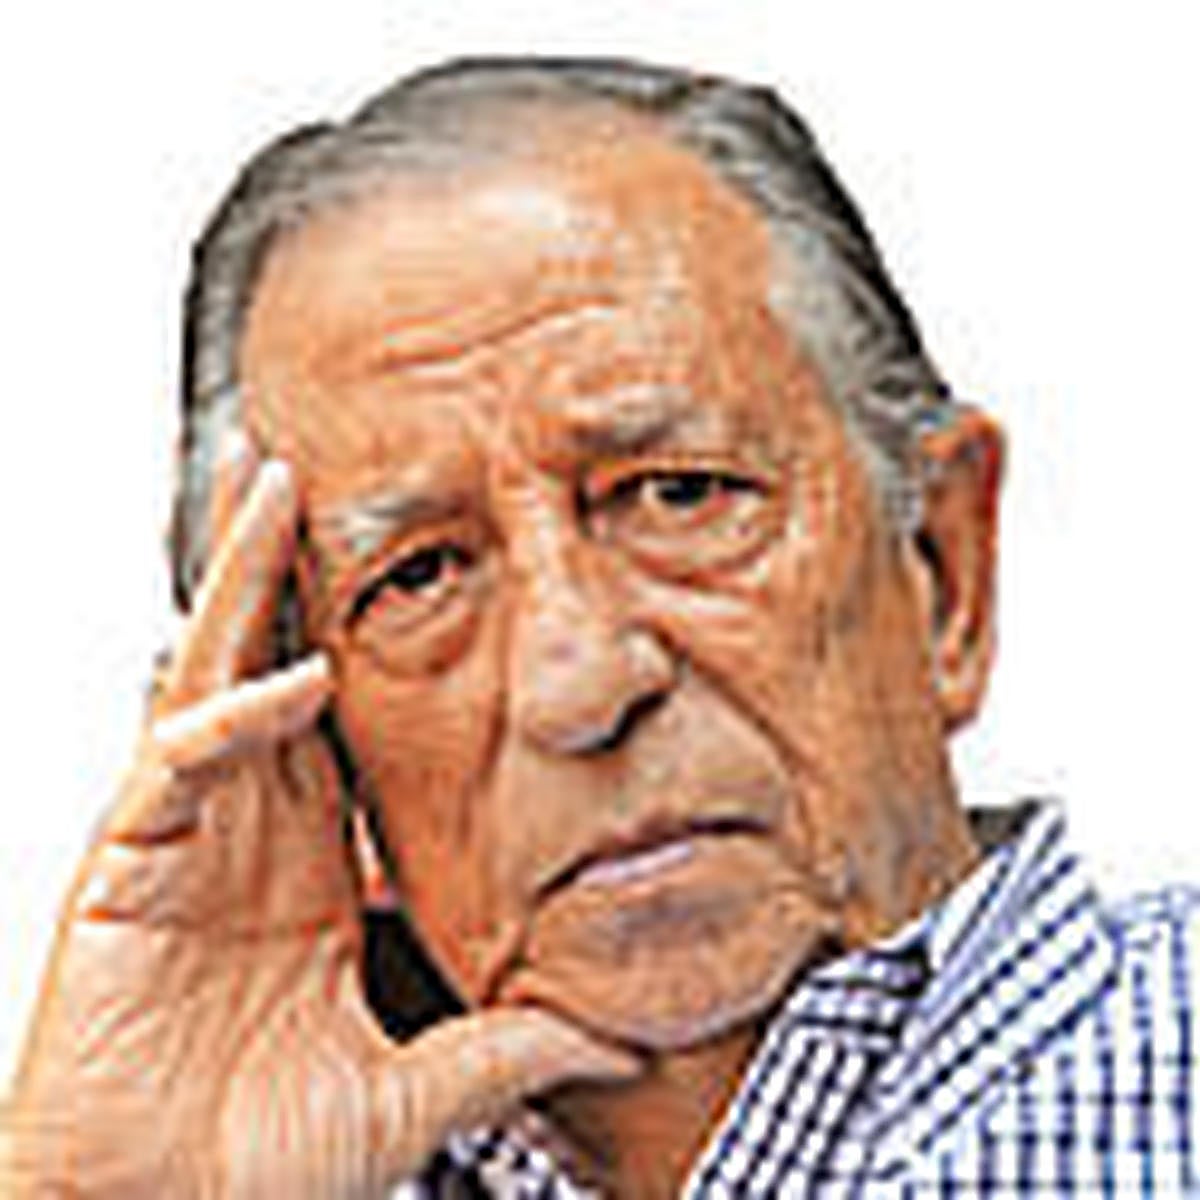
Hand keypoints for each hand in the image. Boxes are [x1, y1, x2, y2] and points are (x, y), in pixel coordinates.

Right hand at [2, 434, 639, 1198]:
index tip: (415, 562)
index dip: (367, 635)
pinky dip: (234, 723)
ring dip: (243, 584)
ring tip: (272, 487)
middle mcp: (248, 827)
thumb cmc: (263, 1160)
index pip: (338, 716)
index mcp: (311, 859)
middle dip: (288, 563)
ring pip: (210, 675)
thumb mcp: (417, 1088)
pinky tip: (292, 685)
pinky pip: (179, 766)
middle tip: (314, 468)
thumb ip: (509, 1052)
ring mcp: (184, 837)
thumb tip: (616, 1040)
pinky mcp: (126, 868)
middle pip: (267, 656)